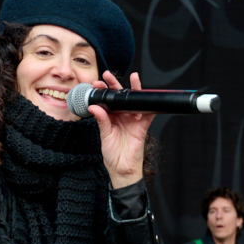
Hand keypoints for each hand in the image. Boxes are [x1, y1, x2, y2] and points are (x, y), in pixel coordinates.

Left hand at [87, 71, 154, 188]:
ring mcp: (133, 120)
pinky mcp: (142, 126)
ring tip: (133, 78)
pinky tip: (146, 96)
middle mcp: (122, 116)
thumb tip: (94, 106)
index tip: (96, 84)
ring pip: (134, 102)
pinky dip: (148, 105)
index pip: (107, 101)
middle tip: (108, 76)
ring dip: (134, 90)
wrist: (122, 168)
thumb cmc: (112, 154)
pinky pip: (148, 113)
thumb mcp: (104, 135)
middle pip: (119, 98)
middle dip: (115, 85)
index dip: (102, 91)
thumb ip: (101, 120)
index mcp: (111, 117)